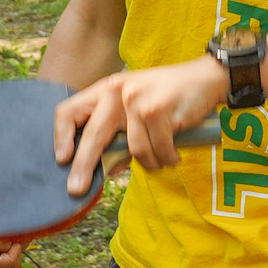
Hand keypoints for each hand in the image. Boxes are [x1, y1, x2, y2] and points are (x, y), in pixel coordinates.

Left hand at [52, 56, 227, 195]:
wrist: (206, 78)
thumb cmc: (169, 97)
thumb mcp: (136, 108)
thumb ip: (119, 133)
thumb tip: (105, 168)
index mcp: (106, 89)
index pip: (70, 109)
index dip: (61, 136)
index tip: (62, 159)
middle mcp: (117, 91)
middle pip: (93, 134)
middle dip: (84, 165)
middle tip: (76, 189)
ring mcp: (137, 99)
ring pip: (134, 150)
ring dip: (151, 161)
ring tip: (164, 155)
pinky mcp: (157, 110)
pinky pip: (158, 151)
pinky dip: (168, 157)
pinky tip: (176, 151)